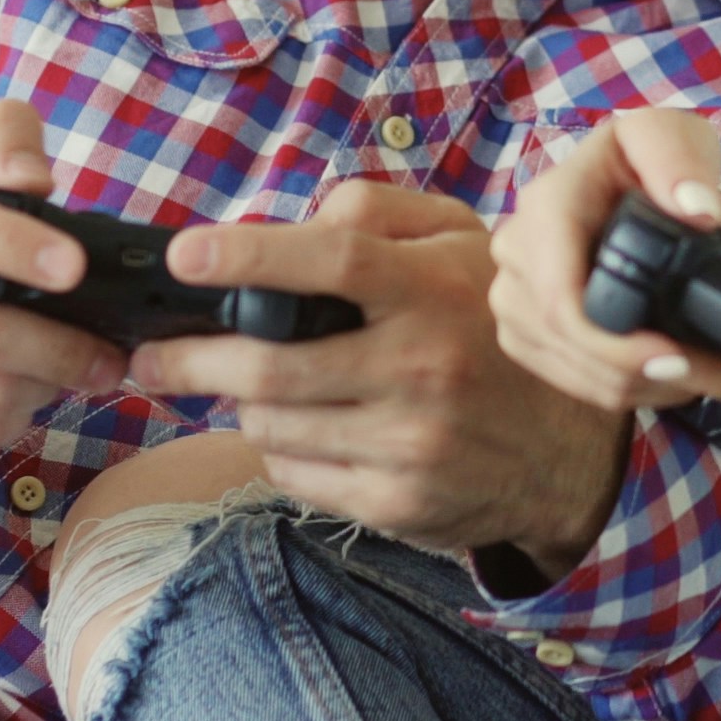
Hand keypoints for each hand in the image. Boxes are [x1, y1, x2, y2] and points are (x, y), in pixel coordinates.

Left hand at [128, 183, 631, 576]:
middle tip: (152, 355)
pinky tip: (308, 431)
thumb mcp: (461, 244)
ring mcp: (410, 444)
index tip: (183, 256)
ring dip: (243, 405)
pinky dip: (280, 450)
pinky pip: (295, 476)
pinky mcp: (398, 504)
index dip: (249, 255)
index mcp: (433, 290)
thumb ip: (378, 216)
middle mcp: (422, 368)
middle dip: (191, 361)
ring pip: (271, 426)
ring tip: (256, 387)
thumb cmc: (490, 327)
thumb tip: (290, 225)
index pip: (332, 262)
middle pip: (271, 366)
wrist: (569, 448)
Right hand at [489, 110, 720, 415]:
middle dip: (655, 375)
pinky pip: (575, 384)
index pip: (561, 299)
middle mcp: (516, 253)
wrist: (625, 184)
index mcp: (546, 206)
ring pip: (581, 375)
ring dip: (653, 389)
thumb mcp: (671, 136)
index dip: (615, 344)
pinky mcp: (524, 332)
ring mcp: (513, 298)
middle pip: (574, 346)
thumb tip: (697, 211)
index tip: (677, 358)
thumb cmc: (647, 159)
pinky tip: (676, 379)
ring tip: (720, 379)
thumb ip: (679, 160)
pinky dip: (632, 392)